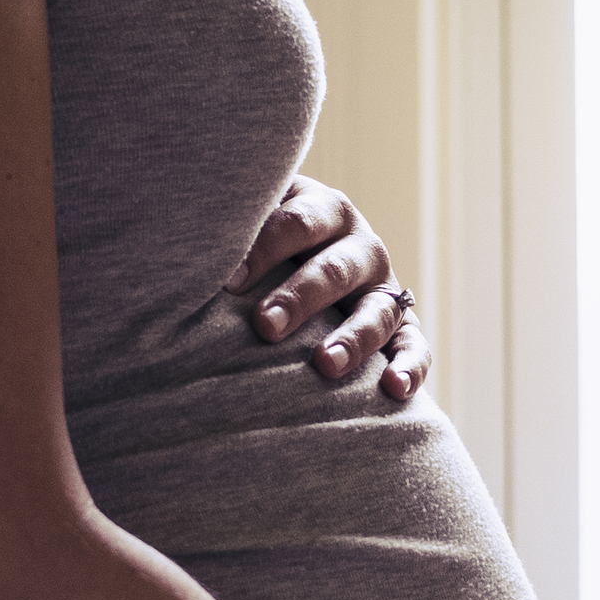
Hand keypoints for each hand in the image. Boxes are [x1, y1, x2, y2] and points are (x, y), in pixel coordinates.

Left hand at [225, 174, 427, 400]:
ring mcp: (384, 289)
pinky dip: (411, 366)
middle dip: (300, 297)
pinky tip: (395, 389)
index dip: (263, 248)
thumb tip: (185, 250)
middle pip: (334, 269)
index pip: (298, 222)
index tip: (228, 281)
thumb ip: (231, 227)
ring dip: (352, 338)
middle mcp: (359, 247)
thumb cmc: (260, 243)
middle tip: (265, 325)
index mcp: (323, 210)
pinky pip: (415, 346)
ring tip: (324, 364)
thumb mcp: (252, 220)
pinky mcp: (402, 327)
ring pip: (377, 312)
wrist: (299, 262)